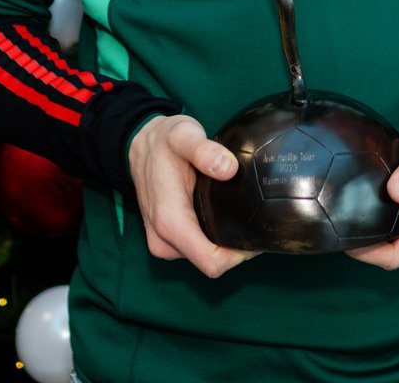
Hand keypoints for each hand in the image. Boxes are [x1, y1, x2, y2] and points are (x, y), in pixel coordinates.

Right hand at [127, 114, 255, 277]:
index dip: (239, 255)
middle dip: (236, 248)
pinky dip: (212, 236)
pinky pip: (197, 247)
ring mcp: (164, 242)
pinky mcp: (167, 238)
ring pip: (205, 256)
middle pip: (212, 262)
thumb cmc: (162, 141)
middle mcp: (164, 240)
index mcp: (170, 222)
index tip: (257, 234)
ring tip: (239, 212)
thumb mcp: (183, 136)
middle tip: (255, 218)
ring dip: (224, 242)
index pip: (211, 262)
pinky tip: (222, 214)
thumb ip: (204, 151)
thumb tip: (229, 168)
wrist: (140, 145)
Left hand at [346, 112, 398, 269]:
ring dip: (375, 239)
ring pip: (396, 248)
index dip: (368, 253)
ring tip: (352, 214)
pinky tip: (368, 211)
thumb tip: (396, 192)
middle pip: (394, 256)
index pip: (398, 255)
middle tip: (341, 221)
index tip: (344, 237)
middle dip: (367, 247)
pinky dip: (383, 230)